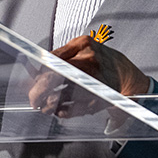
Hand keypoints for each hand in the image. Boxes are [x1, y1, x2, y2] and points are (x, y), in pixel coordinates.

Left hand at [28, 35, 149, 116]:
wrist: (125, 72)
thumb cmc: (98, 59)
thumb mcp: (79, 48)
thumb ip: (59, 57)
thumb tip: (35, 73)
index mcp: (82, 45)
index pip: (52, 61)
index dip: (39, 76)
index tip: (31, 85)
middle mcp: (90, 61)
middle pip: (56, 77)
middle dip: (39, 91)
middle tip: (33, 100)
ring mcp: (97, 80)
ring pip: (66, 95)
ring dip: (51, 104)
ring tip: (46, 107)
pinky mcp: (102, 96)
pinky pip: (79, 108)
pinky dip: (65, 112)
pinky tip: (60, 112)